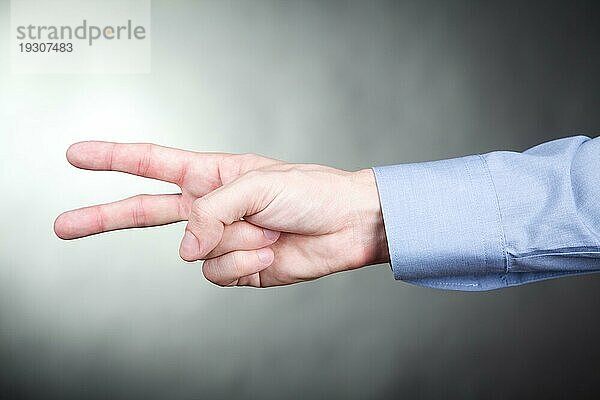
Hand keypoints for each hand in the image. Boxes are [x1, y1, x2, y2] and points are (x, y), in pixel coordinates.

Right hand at [54, 142, 388, 286]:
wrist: (344, 225)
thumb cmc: (308, 192)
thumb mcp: (255, 184)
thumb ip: (211, 213)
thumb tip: (184, 249)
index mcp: (210, 176)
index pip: (151, 164)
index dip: (112, 158)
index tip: (77, 156)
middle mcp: (208, 208)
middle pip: (142, 213)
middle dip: (103, 217)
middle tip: (63, 225)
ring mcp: (220, 240)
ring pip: (197, 252)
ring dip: (236, 240)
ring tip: (268, 227)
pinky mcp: (237, 268)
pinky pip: (219, 272)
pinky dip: (246, 260)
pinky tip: (269, 248)